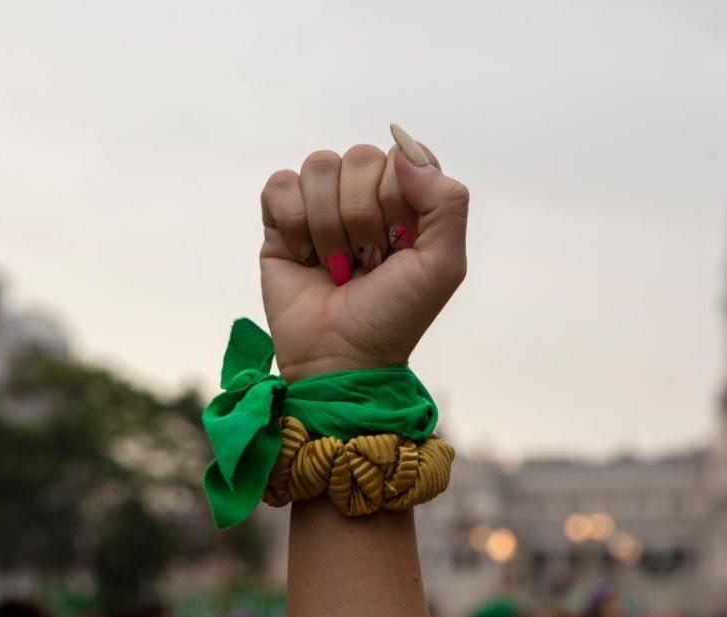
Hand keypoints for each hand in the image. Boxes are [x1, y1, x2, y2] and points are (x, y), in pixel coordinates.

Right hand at [259, 124, 468, 380]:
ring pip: (319, 166)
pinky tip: (305, 257)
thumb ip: (446, 201)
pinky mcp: (281, 220)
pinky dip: (293, 224)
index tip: (400, 241)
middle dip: (363, 217)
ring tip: (336, 265)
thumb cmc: (394, 315)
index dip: (398, 195)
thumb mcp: (443, 265)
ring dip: (328, 225)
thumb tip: (402, 148)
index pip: (402, 155)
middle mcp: (364, 196)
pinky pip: (281, 185)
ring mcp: (321, 205)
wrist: (341, 357)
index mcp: (407, 200)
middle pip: (359, 157)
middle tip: (366, 262)